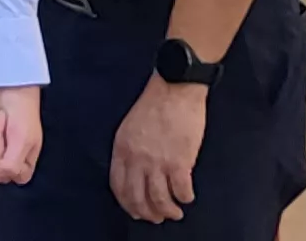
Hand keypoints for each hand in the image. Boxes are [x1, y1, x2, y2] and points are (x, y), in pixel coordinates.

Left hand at [110, 78, 208, 221]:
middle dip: (146, 214)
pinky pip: (181, 191)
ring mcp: (158, 162)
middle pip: (137, 199)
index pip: (118, 187)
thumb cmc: (155, 103)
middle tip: (156, 218)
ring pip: (159, 200)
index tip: (135, 210)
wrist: (176, 87)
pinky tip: (187, 197)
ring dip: (167, 211)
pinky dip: (185, 198)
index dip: (127, 204)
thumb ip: (129, 151)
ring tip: (174, 213)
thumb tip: (135, 175)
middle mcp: (137, 159)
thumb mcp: (129, 127)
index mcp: (122, 149)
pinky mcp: (180, 161)